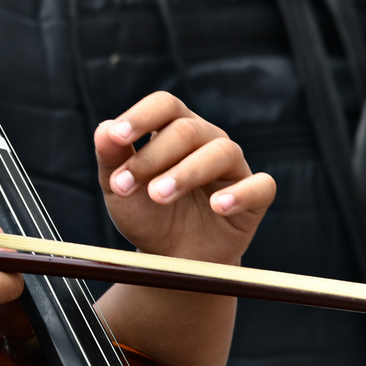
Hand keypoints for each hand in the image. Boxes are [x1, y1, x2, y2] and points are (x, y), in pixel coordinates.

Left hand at [94, 93, 274, 266]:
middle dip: (153, 157)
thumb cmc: (146, 215)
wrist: (171, 259)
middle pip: (187, 129)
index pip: (165, 105)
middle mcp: (207, 139)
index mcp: (174, 128)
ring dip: (187, 172)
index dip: (142, 116)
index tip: (119, 137)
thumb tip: (105, 130)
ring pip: (221, 152)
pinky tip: (218, 206)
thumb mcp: (119, 189)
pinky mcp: (256, 196)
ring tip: (159, 196)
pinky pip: (260, 186)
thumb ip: (111, 158)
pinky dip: (240, 194)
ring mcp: (233, 166)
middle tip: (126, 186)